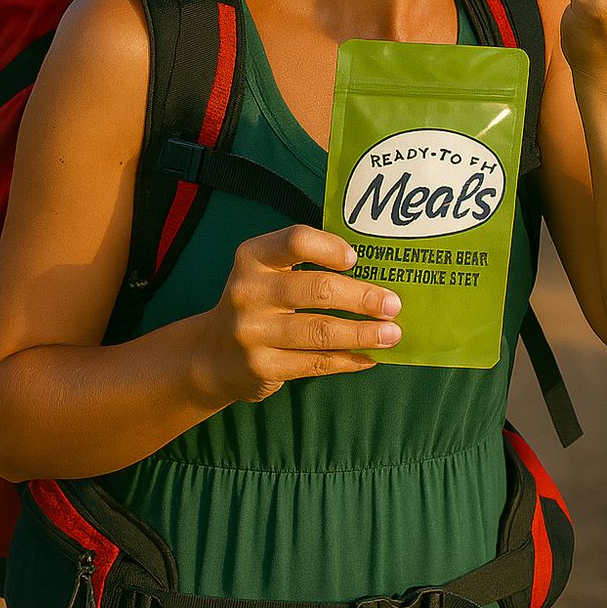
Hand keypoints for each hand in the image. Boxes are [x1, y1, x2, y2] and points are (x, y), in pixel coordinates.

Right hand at [196, 226, 402, 406]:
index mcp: (253, 257)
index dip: (330, 248)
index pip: (295, 241)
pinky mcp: (262, 367)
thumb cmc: (259, 303)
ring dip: (363, 333)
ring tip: (392, 334)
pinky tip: (370, 357)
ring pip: (320, 332)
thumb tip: (375, 271)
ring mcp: (252, 332)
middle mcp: (248, 291)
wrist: (213, 355)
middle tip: (393, 304)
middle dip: (362, 297)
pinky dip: (348, 360)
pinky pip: (315, 363)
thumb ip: (306, 264)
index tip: (356, 259)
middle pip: (317, 290)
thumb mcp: (267, 273)